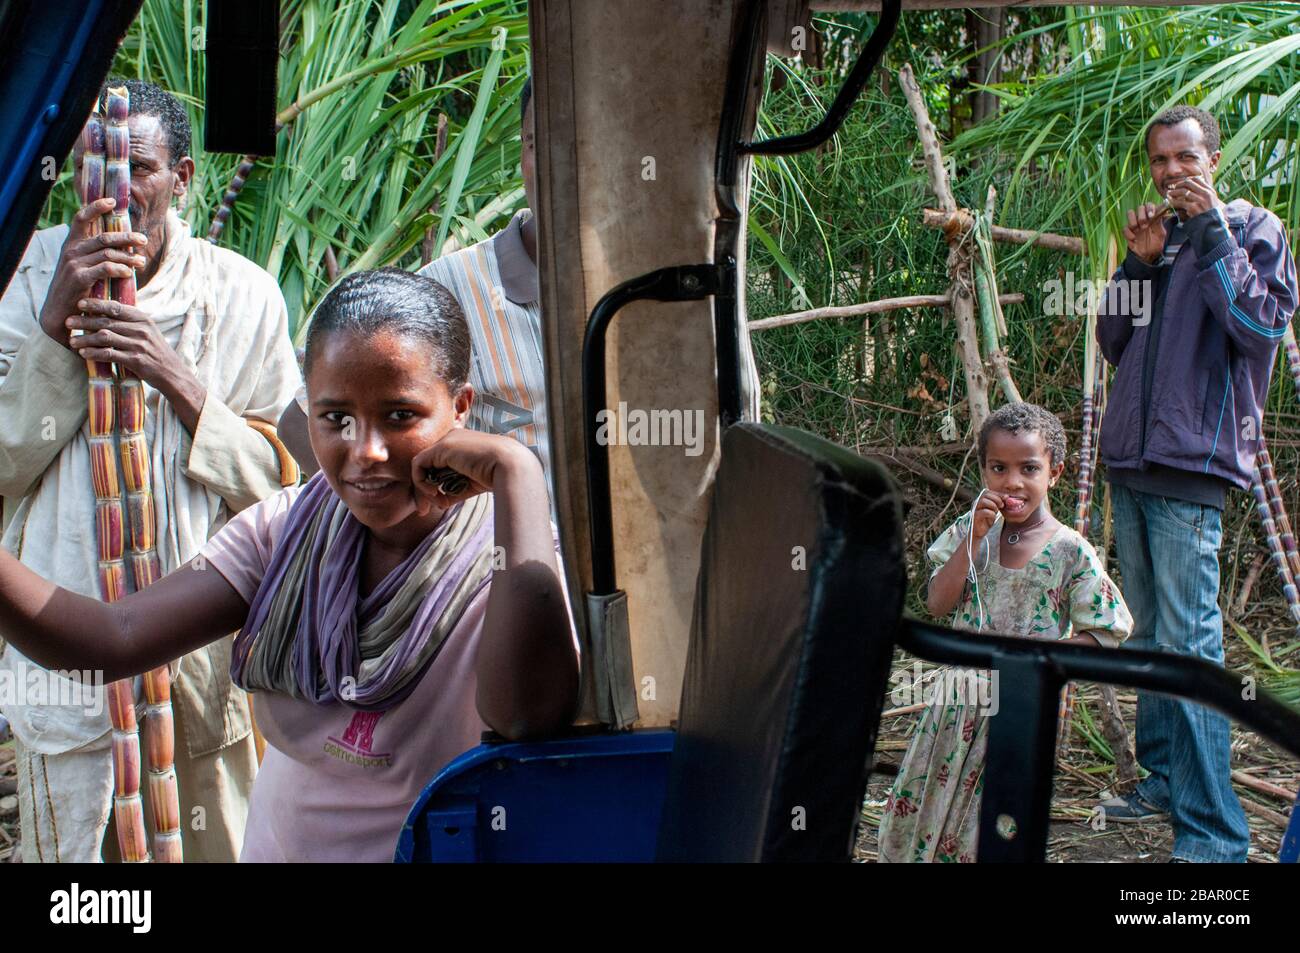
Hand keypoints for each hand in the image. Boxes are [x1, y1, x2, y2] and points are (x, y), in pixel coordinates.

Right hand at [38, 198, 146, 346]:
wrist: (60, 313)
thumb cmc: (77, 291)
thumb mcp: (84, 269)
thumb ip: (98, 256)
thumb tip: (124, 247)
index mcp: (72, 245)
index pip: (81, 219)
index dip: (95, 207)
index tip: (112, 201)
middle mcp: (71, 250)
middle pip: (104, 237)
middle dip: (127, 237)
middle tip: (143, 240)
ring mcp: (74, 263)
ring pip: (108, 253)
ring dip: (129, 257)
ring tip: (142, 262)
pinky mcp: (79, 278)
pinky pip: (105, 268)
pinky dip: (120, 269)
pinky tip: (129, 274)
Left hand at [65, 298, 195, 398]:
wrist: (173, 373)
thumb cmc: (155, 351)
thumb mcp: (147, 331)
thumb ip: (130, 321)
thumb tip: (105, 312)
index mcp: (143, 319)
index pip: (116, 307)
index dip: (96, 304)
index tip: (80, 303)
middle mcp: (141, 330)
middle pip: (107, 322)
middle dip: (85, 321)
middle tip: (68, 321)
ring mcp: (139, 345)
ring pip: (105, 338)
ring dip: (86, 339)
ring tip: (72, 341)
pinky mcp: (136, 360)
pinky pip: (110, 354)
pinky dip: (94, 353)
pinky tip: (84, 354)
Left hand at [409, 429, 539, 514]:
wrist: (510, 465)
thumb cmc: (497, 475)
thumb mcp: (472, 483)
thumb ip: (454, 489)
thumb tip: (440, 502)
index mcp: (462, 444)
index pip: (439, 464)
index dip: (434, 485)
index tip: (440, 505)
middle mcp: (452, 438)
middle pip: (428, 465)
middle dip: (425, 489)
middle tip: (425, 510)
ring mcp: (446, 441)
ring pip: (422, 466)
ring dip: (424, 489)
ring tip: (437, 502)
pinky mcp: (441, 447)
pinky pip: (419, 465)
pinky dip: (421, 482)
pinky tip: (434, 493)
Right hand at [971, 490, 1003, 539]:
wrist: (980, 532)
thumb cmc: (987, 520)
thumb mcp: (995, 510)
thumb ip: (999, 503)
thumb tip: (1007, 497)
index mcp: (981, 500)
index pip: (989, 492)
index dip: (998, 494)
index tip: (1006, 498)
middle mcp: (976, 503)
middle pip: (986, 494)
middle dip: (996, 499)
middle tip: (1002, 505)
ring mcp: (975, 509)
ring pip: (984, 501)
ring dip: (993, 505)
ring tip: (997, 511)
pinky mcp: (975, 517)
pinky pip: (985, 512)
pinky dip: (991, 514)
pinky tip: (993, 517)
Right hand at [1123, 203, 1166, 264]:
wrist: (1148, 255)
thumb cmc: (1156, 244)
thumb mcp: (1161, 234)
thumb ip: (1159, 223)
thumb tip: (1160, 213)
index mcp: (1152, 217)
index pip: (1150, 205)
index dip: (1150, 207)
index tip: (1151, 215)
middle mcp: (1143, 218)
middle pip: (1140, 207)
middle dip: (1142, 215)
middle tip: (1145, 225)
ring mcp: (1135, 224)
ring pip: (1130, 213)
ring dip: (1134, 221)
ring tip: (1138, 230)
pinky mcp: (1128, 232)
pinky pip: (1125, 228)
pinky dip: (1129, 233)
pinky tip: (1134, 239)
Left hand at [1166, 174, 1222, 219]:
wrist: (1212, 226)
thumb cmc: (1209, 215)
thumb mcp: (1210, 202)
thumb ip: (1202, 194)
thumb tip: (1190, 188)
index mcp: (1210, 191)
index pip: (1196, 179)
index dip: (1186, 180)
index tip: (1180, 184)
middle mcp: (1206, 194)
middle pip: (1189, 183)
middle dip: (1179, 185)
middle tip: (1173, 188)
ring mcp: (1200, 200)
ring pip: (1183, 191)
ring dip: (1174, 192)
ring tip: (1168, 194)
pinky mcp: (1193, 208)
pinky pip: (1180, 202)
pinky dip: (1173, 201)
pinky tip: (1169, 202)